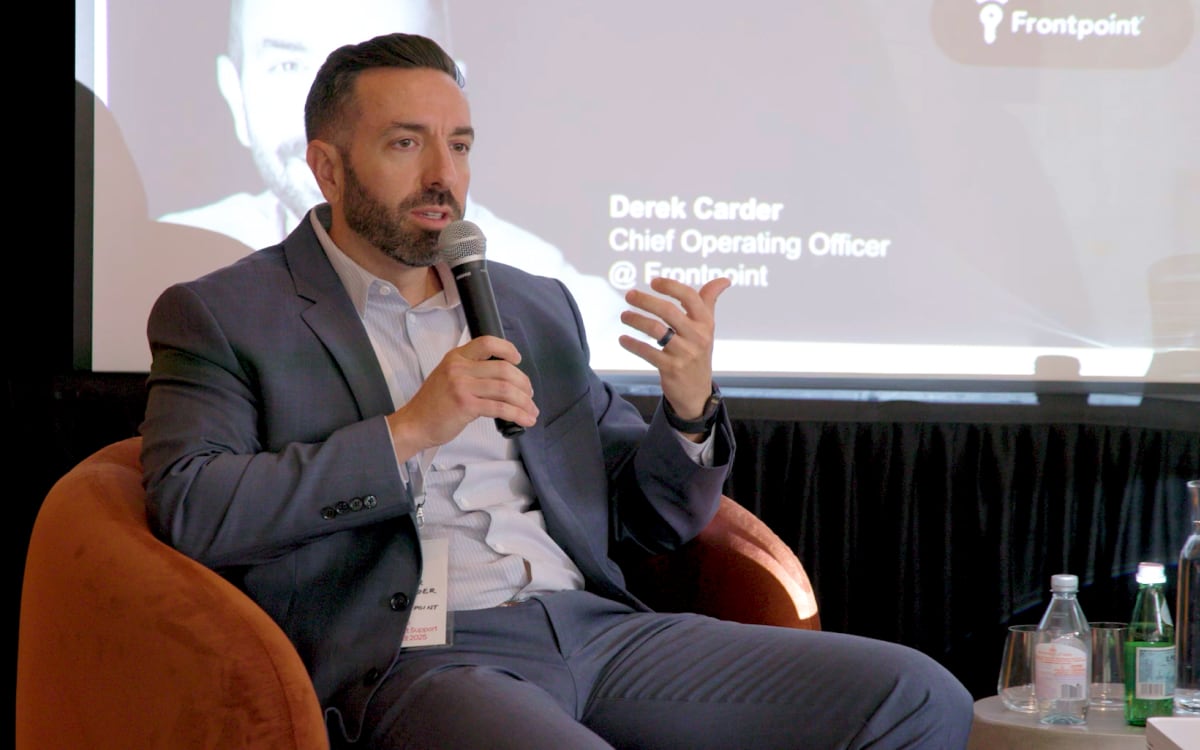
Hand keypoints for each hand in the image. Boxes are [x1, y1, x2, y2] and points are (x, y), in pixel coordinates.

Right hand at [385, 336, 537, 458]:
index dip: (507, 349)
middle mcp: (459, 368)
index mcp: (456, 357)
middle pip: (504, 369)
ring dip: (524, 402)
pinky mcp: (465, 405)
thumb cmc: (432, 405)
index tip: (518, 359)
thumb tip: (504, 378)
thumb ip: (471, 372)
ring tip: (531, 411)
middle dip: (523, 383)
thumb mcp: (448, 377)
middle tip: (529, 395)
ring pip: (505, 389)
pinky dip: (517, 414)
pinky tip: (524, 420)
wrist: (413, 424)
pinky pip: (500, 408)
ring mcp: (461, 386)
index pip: (487, 342)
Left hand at [619, 276, 730, 421]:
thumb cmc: (699, 351)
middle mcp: (697, 336)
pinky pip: (648, 352)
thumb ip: (709, 301)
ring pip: (656, 330)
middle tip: (629, 295)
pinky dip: (633, 344)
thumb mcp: (707, 327)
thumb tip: (724, 280)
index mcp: (705, 323)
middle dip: (646, 301)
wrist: (698, 392)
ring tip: (624, 315)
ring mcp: (685, 353)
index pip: (690, 297)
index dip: (671, 286)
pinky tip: (623, 339)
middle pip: (668, 311)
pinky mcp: (671, 368)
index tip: (653, 282)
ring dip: (636, 320)